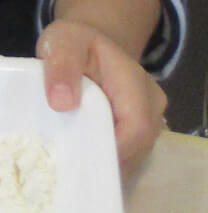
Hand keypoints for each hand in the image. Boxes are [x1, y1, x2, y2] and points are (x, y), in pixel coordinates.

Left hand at [38, 19, 166, 174]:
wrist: (86, 42)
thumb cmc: (73, 42)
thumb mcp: (61, 42)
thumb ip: (61, 67)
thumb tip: (62, 104)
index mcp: (134, 82)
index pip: (137, 127)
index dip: (114, 149)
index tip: (82, 161)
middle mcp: (150, 104)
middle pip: (138, 146)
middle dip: (107, 162)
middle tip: (71, 171)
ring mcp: (148, 119)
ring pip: (134, 154)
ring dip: (106, 163)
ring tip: (73, 168)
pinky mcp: (136, 129)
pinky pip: (126, 152)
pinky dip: (105, 159)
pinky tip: (81, 163)